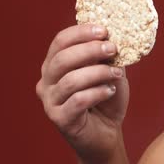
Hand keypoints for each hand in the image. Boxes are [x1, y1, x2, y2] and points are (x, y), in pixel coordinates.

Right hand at [35, 24, 129, 162]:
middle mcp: (46, 81)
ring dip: (98, 73)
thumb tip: (111, 36)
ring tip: (116, 74)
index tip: (104, 30)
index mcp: (55, 65)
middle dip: (90, 50)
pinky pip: (77, 101)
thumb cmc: (105, 98)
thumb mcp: (108, 71)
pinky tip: (110, 91)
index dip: (81, 32)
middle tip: (112, 48)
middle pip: (62, 59)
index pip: (60, 41)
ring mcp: (49, 101)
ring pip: (71, 80)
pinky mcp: (59, 119)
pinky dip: (97, 92)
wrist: (106, 133)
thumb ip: (106, 55)